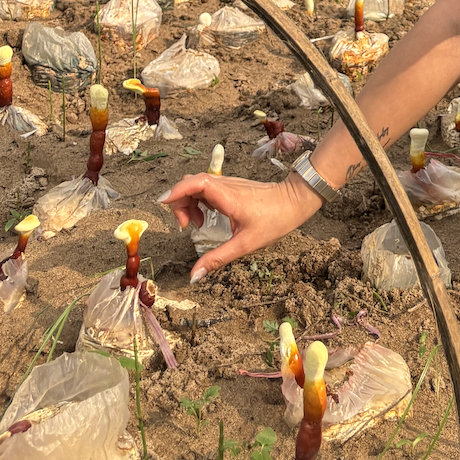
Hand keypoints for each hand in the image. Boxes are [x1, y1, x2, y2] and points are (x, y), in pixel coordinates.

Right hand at [158, 170, 321, 280]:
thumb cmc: (275, 220)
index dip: (176, 191)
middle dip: (180, 202)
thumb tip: (194, 276)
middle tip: (188, 227)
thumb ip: (218, 259)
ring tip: (198, 225)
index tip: (162, 204)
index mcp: (227, 196)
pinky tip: (208, 219)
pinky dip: (199, 201)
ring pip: (198, 184)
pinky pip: (207, 188)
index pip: (195, 183)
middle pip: (191, 183)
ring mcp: (229, 184)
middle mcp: (226, 186)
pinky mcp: (232, 187)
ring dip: (189, 203)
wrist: (296, 201)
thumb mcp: (245, 244)